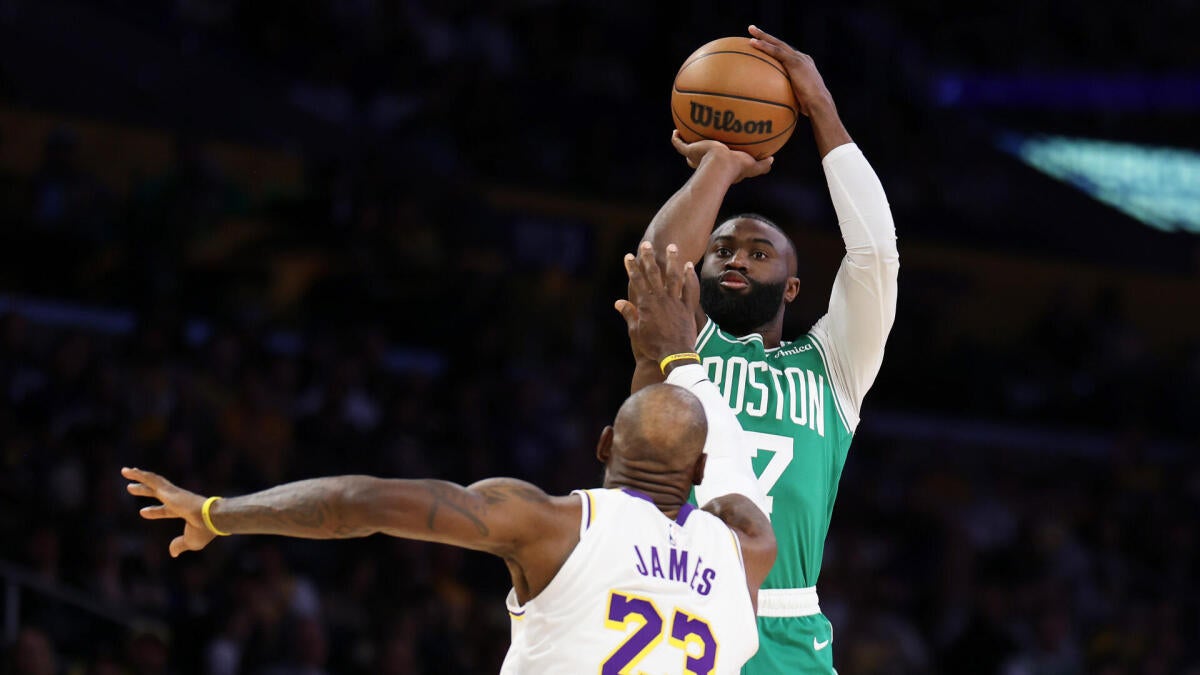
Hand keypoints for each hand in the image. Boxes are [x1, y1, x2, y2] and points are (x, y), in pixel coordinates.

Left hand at [123, 467, 215, 557]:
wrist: (212, 518)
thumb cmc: (204, 531)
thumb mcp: (190, 542)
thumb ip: (180, 545)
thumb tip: (172, 553)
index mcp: (183, 511)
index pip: (166, 510)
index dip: (155, 511)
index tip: (143, 512)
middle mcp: (177, 500)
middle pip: (157, 493)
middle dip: (145, 490)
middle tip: (131, 487)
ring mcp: (173, 494)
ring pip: (153, 482)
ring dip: (139, 476)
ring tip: (125, 471)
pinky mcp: (168, 490)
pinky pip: (151, 480)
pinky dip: (140, 475)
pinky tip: (129, 471)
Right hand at [615, 241, 699, 363]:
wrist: (675, 355)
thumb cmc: (653, 346)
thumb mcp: (636, 332)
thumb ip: (629, 314)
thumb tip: (618, 302)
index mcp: (646, 305)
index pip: (637, 282)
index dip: (632, 268)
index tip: (629, 256)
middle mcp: (660, 300)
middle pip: (654, 275)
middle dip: (649, 258)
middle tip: (647, 244)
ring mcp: (675, 302)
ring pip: (673, 277)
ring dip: (672, 261)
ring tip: (672, 247)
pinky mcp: (687, 308)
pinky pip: (690, 290)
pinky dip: (690, 277)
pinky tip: (689, 266)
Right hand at [671, 131, 773, 183]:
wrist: (721, 166)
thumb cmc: (736, 168)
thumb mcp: (752, 166)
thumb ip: (762, 165)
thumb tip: (772, 160)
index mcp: (718, 165)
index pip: (714, 163)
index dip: (715, 158)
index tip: (718, 151)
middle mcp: (705, 162)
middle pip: (698, 159)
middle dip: (698, 153)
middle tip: (701, 142)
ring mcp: (695, 156)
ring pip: (688, 151)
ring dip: (686, 144)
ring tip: (685, 133)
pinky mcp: (689, 151)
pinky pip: (678, 144)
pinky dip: (676, 138)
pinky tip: (675, 130)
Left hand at [748, 25, 833, 117]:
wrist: (819, 103)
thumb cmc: (810, 107)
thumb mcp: (798, 99)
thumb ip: (788, 96)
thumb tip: (775, 106)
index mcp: (804, 65)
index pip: (786, 54)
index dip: (774, 49)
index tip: (764, 45)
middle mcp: (802, 58)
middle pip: (781, 45)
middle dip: (767, 37)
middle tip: (753, 30)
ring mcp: (799, 58)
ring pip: (777, 44)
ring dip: (763, 36)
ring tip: (750, 30)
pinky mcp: (794, 62)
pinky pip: (776, 51)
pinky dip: (764, 46)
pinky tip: (752, 42)